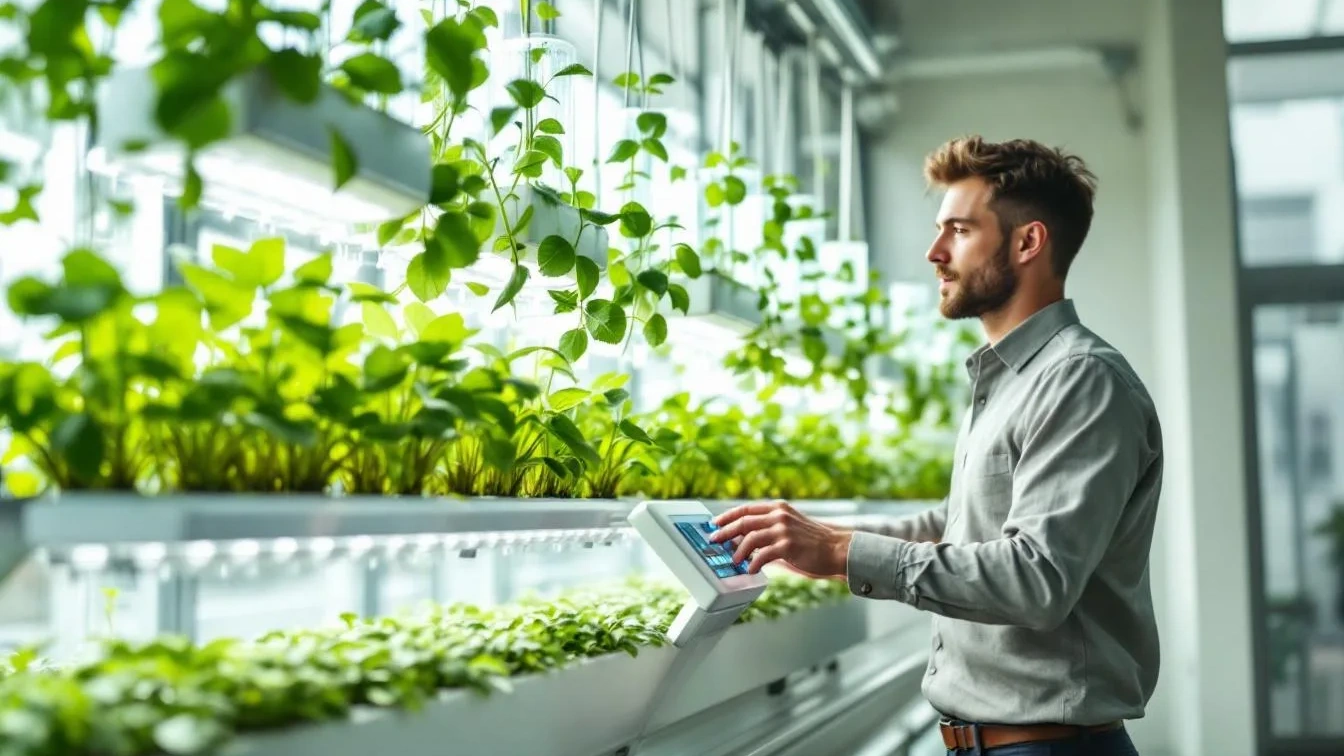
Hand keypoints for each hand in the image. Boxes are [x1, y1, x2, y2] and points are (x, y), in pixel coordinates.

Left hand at [710, 500, 852, 578]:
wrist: (836, 549)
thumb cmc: (813, 542)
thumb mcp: (790, 526)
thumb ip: (769, 528)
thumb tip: (743, 540)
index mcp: (778, 508)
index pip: (746, 508)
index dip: (728, 516)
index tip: (715, 523)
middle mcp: (779, 515)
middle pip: (744, 521)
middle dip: (725, 531)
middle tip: (715, 540)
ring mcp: (783, 529)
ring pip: (750, 537)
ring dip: (738, 551)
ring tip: (733, 561)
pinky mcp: (788, 545)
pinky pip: (763, 555)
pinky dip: (753, 563)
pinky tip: (751, 570)